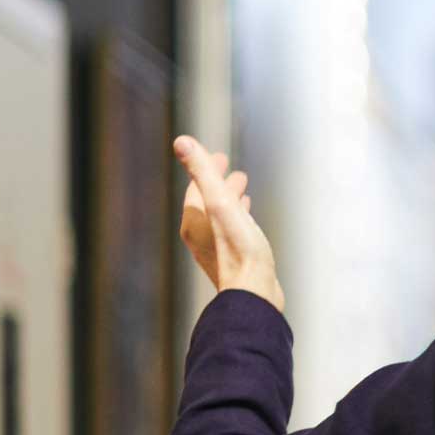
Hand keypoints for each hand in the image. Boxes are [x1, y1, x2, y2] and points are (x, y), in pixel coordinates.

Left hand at [174, 135, 284, 313]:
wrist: (254, 293)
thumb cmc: (240, 251)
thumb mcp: (221, 204)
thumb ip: (202, 172)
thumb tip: (181, 141)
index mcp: (193, 220)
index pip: (196, 186)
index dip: (206, 168)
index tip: (219, 155)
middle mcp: (199, 234)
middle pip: (206, 200)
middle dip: (218, 182)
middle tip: (230, 168)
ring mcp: (214, 248)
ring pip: (219, 215)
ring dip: (229, 199)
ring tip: (242, 189)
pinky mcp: (231, 258)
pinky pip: (229, 230)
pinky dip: (236, 217)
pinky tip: (248, 218)